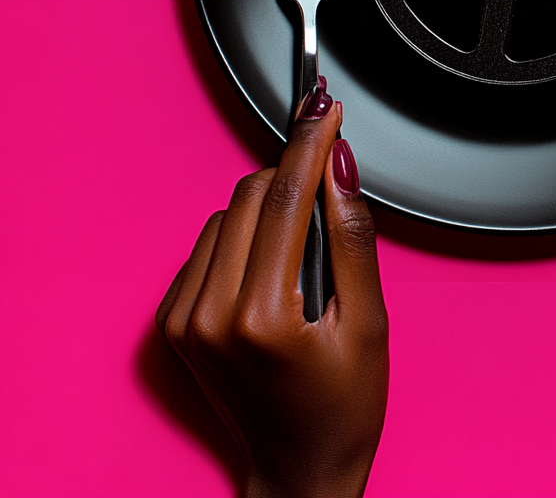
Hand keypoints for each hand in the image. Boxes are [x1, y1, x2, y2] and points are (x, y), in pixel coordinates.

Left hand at [156, 82, 387, 497]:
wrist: (300, 467)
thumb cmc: (344, 403)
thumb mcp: (369, 319)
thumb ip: (352, 234)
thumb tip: (339, 164)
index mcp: (262, 316)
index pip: (288, 197)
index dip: (311, 142)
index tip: (326, 105)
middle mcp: (210, 313)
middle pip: (253, 194)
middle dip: (296, 175)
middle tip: (334, 184)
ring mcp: (185, 318)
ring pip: (231, 211)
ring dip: (272, 206)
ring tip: (307, 250)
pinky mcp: (174, 319)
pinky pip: (211, 241)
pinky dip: (246, 234)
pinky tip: (274, 266)